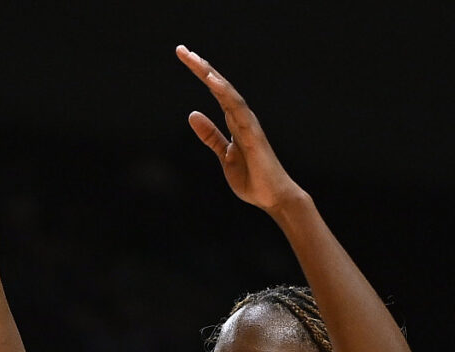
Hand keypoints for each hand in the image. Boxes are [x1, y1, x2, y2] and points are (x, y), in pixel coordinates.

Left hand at [177, 46, 301, 211]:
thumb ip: (210, 135)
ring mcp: (248, 124)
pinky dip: (224, 93)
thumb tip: (192, 114)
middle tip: (182, 50)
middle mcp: (242, 117)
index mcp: (234, 121)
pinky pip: (237, 109)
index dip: (201, 74)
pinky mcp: (252, 134)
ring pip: (227, 93)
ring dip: (211, 75)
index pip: (215, 92)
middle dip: (201, 67)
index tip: (186, 57)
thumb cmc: (252, 178)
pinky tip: (212, 81)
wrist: (272, 198)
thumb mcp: (224, 155)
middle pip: (219, 86)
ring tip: (195, 59)